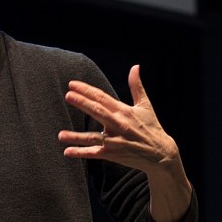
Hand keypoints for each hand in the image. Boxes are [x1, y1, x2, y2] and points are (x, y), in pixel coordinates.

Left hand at [58, 65, 180, 173]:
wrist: (160, 154)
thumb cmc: (151, 127)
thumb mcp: (145, 105)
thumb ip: (136, 86)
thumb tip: (135, 67)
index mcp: (124, 111)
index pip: (103, 98)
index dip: (87, 91)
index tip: (73, 85)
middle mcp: (119, 125)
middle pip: (98, 112)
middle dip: (82, 103)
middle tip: (68, 95)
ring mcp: (115, 141)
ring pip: (92, 137)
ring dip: (76, 136)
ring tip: (61, 134)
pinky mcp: (113, 154)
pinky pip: (94, 154)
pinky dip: (81, 153)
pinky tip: (67, 152)